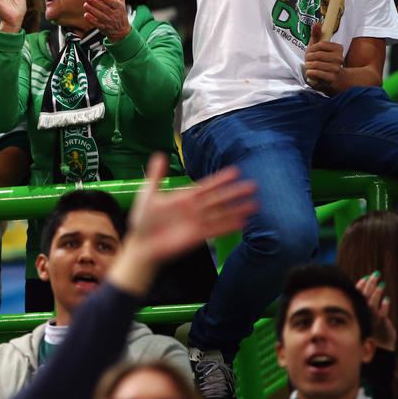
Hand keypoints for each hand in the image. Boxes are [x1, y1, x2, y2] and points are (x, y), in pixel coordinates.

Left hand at [83, 0, 130, 42]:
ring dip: (92, 10)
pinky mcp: (104, 28)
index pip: (112, 2)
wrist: (122, 30)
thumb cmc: (120, 11)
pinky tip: (86, 15)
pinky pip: (97, 24)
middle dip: (95, 3)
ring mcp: (109, 22)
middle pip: (105, 8)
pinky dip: (91, 20)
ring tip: (85, 5)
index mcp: (119, 6)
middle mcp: (115, 14)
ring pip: (100, 16)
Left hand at [108, 153, 257, 295]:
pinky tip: (243, 222)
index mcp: (184, 197)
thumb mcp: (148, 194)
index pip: (206, 186)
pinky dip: (229, 226)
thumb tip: (159, 155)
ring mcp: (197, 222)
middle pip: (219, 198)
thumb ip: (156, 176)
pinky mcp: (197, 236)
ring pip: (221, 214)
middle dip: (235, 192)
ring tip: (255, 205)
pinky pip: (217, 230)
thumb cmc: (144, 219)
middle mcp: (194, 208)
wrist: (142, 243)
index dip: (220, 179)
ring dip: (238, 209)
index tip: (236, 171)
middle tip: (254, 186)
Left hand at [304, 22, 344, 93]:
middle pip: (317, 55)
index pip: (321, 44)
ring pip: (316, 64)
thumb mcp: (318, 47)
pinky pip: (316, 73)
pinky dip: (310, 72)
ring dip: (308, 65)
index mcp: (338, 48)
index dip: (311, 48)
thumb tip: (317, 23)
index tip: (309, 51)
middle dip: (308, 58)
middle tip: (307, 60)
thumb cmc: (322, 60)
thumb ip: (317, 35)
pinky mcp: (331, 78)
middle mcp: (340, 58)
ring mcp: (336, 69)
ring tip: (309, 66)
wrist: (330, 78)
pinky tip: (311, 73)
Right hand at [356, 272, 395, 350]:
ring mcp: (372, 320)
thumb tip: (367, 285)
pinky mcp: (382, 326)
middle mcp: (363, 314)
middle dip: (371, 284)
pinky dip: (384, 307)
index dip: (361, 285)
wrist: (378, 348)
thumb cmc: (372, 329)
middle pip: (365, 296)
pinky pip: (382, 315)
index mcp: (357, 310)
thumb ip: (365, 302)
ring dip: (377, 294)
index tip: (366, 277)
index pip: (357, 295)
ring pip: (372, 305)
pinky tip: (387, 300)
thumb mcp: (366, 315)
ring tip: (382, 284)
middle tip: (376, 274)